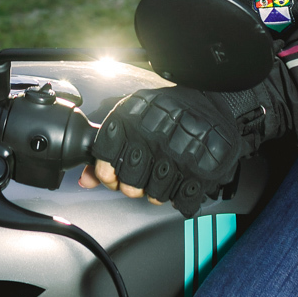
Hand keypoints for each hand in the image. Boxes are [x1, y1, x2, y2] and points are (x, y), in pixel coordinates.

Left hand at [84, 85, 255, 217]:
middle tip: (143, 173)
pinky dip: (181, 196)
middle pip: (129, 185)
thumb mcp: (133, 116)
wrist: (212, 95)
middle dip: (133, 184)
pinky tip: (182, 178)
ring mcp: (179, 156)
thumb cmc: (169, 107)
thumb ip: (108, 147)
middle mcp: (153, 137)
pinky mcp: (202, 171)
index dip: (107, 173)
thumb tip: (86, 179)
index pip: (105, 162)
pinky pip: (181, 201)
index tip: (113, 173)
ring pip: (155, 196)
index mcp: (131, 119)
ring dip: (158, 188)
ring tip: (165, 170)